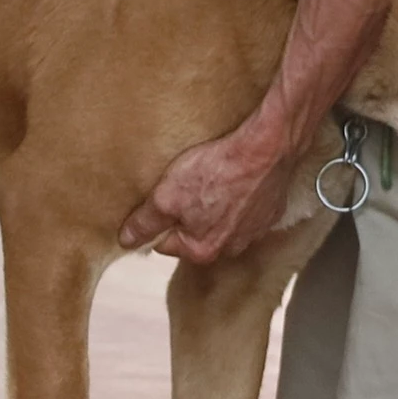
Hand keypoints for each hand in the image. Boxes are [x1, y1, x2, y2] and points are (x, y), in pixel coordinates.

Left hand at [120, 122, 293, 262]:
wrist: (267, 148)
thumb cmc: (216, 171)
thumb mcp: (167, 196)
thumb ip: (145, 222)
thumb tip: (126, 241)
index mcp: (202, 251)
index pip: (165, 243)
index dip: (157, 220)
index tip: (159, 199)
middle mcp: (231, 248)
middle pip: (195, 234)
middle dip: (186, 213)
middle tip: (185, 185)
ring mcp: (254, 231)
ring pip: (221, 222)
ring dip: (213, 205)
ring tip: (210, 178)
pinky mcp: (270, 211)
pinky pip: (246, 209)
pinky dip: (238, 197)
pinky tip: (234, 177)